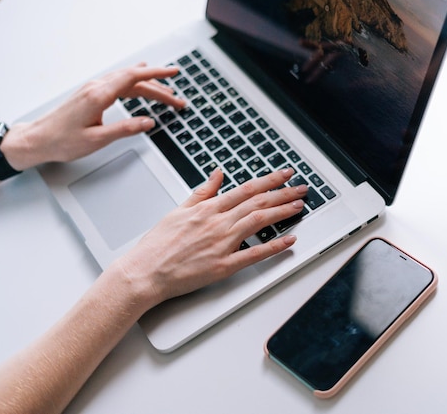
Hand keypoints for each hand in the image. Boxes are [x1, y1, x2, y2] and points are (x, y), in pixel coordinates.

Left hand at [2, 63, 184, 169]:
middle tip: (178, 99)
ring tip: (167, 94)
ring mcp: (93, 89)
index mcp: (99, 96)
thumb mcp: (98, 139)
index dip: (156, 75)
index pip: (134, 78)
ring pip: (127, 82)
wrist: (38, 140)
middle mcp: (96, 88)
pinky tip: (139, 83)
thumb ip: (126, 129)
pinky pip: (118, 83)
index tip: (174, 73)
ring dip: (148, 87)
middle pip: (134, 80)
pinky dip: (134, 84)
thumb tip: (148, 122)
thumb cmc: (62, 141)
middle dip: (159, 88)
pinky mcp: (90, 95)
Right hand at [111, 167, 308, 307]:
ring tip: (299, 206)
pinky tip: (288, 241)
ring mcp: (221, 244)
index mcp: (207, 209)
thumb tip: (218, 174)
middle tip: (302, 188)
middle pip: (258, 202)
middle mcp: (217, 223)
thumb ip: (202, 192)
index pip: (246, 189)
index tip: (285, 174)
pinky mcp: (223, 266)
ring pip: (259, 222)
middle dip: (284, 193)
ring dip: (282, 212)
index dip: (270, 180)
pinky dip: (273, 247)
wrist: (144, 272)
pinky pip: (253, 255)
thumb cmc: (157, 245)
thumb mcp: (178, 210)